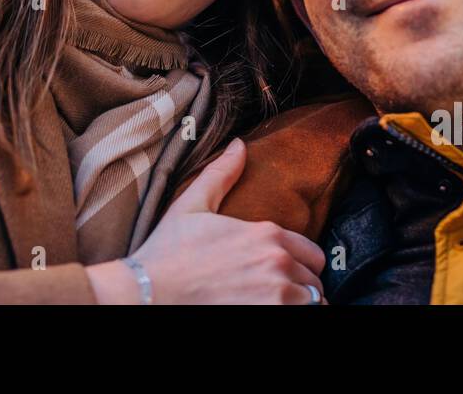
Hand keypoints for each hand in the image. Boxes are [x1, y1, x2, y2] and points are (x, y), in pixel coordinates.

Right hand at [85, 138, 326, 303]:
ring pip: (313, 302)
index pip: (312, 254)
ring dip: (299, 303)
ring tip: (274, 303)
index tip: (281, 272)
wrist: (148, 293)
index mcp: (266, 234)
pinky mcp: (272, 317)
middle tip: (275, 292)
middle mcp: (278, 263)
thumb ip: (221, 175)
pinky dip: (295, 316)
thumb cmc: (168, 253)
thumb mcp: (191, 206)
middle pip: (313, 280)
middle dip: (299, 285)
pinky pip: (306, 318)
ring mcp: (277, 295)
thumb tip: (239, 145)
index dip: (299, 264)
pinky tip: (270, 311)